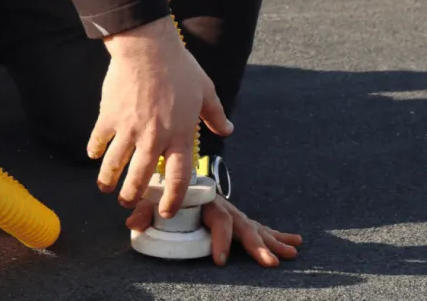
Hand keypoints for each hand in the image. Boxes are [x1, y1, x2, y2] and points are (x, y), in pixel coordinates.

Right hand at [86, 16, 232, 216]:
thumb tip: (228, 130)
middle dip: (133, 197)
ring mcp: (129, 130)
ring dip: (108, 181)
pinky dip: (94, 151)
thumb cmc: (178, 66)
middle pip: (139, 181)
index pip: (178, 179)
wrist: (147, 46)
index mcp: (180, 135)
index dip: (171, 200)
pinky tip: (94, 154)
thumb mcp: (205, 90)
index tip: (166, 210)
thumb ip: (215, 114)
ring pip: (114, 168)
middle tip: (128, 201)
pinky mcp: (109, 118)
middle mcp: (154, 139)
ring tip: (106, 187)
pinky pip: (98, 142)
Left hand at [126, 194, 302, 267]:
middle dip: (256, 244)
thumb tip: (133, 221)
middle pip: (242, 224)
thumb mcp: (155, 196)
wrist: (178, 165)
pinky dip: (275, 235)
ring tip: (291, 253)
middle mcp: (222, 206)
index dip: (220, 239)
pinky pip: (258, 228)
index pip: (217, 219)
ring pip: (254, 227)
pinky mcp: (236, 220)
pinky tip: (293, 245)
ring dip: (272, 240)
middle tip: (269, 261)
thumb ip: (146, 208)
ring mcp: (232, 212)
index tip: (220, 260)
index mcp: (206, 201)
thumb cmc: (166, 186)